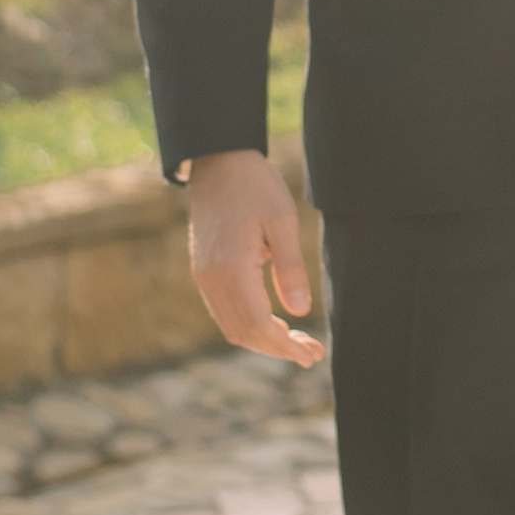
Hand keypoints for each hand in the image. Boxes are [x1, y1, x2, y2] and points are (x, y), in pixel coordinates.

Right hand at [187, 149, 322, 365]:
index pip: (258, 325)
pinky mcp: (203, 270)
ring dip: (263, 340)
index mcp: (231, 267)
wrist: (218, 161)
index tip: (311, 354)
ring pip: (231, 326)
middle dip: (277, 348)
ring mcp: (203, 275)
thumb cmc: (255, 185)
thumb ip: (291, 267)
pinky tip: (275, 320)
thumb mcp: (283, 219)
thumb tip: (300, 311)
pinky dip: (249, 324)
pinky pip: (224, 310)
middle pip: (243, 332)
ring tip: (297, 342)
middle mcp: (211, 278)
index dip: (284, 346)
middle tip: (311, 353)